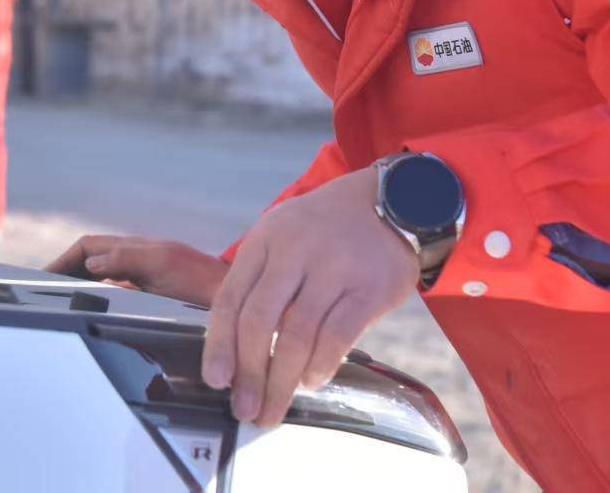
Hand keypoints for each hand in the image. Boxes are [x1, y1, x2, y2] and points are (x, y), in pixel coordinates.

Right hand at [45, 234, 229, 307]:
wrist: (236, 303)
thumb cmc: (203, 282)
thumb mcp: (163, 263)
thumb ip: (126, 258)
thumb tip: (92, 264)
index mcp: (136, 249)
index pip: (88, 247)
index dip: (63, 260)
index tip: (43, 277)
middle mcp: (137, 262)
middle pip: (90, 263)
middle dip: (64, 274)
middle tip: (43, 294)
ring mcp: (143, 281)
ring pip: (100, 282)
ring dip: (79, 289)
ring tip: (60, 307)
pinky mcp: (151, 300)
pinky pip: (115, 297)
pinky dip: (98, 302)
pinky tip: (92, 317)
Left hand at [202, 166, 420, 426]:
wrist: (393, 200)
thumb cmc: (327, 227)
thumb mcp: (282, 232)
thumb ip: (258, 277)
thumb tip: (232, 342)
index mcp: (265, 240)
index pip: (231, 298)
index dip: (219, 344)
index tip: (215, 380)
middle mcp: (295, 252)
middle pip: (259, 321)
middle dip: (248, 373)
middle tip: (245, 408)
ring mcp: (333, 269)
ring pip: (297, 335)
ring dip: (282, 381)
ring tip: (274, 406)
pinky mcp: (368, 288)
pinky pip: (337, 337)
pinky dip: (320, 366)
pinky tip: (311, 381)